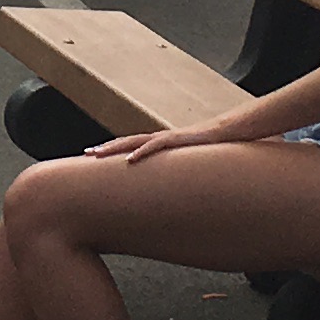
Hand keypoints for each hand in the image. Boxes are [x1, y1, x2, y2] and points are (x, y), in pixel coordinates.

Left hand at [88, 120, 223, 161]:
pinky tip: (129, 160)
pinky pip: (157, 145)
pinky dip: (141, 152)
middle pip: (127, 142)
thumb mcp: (191, 162)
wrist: (234, 130)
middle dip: (106, 148)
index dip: (114, 151)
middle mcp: (161, 139)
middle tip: (85, 154)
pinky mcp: (180, 139)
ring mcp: (169, 137)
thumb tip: (173, 188)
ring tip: (96, 154)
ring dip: (114, 148)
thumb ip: (180, 171)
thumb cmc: (215, 147)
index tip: (95, 158)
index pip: (132, 146)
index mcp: (162, 144)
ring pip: (135, 141)